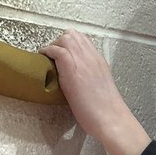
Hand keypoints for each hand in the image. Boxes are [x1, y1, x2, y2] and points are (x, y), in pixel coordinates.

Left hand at [41, 30, 150, 154]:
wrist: (111, 119)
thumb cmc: (106, 111)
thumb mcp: (101, 89)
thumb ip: (91, 80)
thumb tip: (80, 84)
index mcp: (100, 63)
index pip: (84, 42)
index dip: (70, 45)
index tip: (62, 54)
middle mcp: (92, 58)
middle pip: (74, 36)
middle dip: (60, 42)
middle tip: (53, 56)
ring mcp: (83, 61)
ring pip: (66, 38)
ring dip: (54, 46)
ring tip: (49, 58)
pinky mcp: (72, 68)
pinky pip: (57, 50)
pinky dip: (48, 51)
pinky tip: (44, 59)